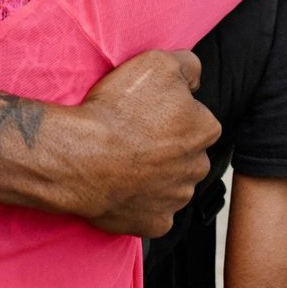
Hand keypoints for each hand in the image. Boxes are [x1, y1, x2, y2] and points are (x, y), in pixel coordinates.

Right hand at [62, 49, 215, 236]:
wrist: (81, 156)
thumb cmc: (118, 110)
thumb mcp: (156, 63)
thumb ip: (187, 64)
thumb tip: (194, 76)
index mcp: (205, 130)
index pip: (197, 119)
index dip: (171, 113)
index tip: (146, 112)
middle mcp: (198, 167)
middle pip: (186, 153)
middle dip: (167, 147)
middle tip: (133, 136)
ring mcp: (176, 198)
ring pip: (171, 183)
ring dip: (154, 175)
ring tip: (123, 161)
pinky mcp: (156, 223)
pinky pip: (154, 212)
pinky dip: (141, 203)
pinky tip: (121, 187)